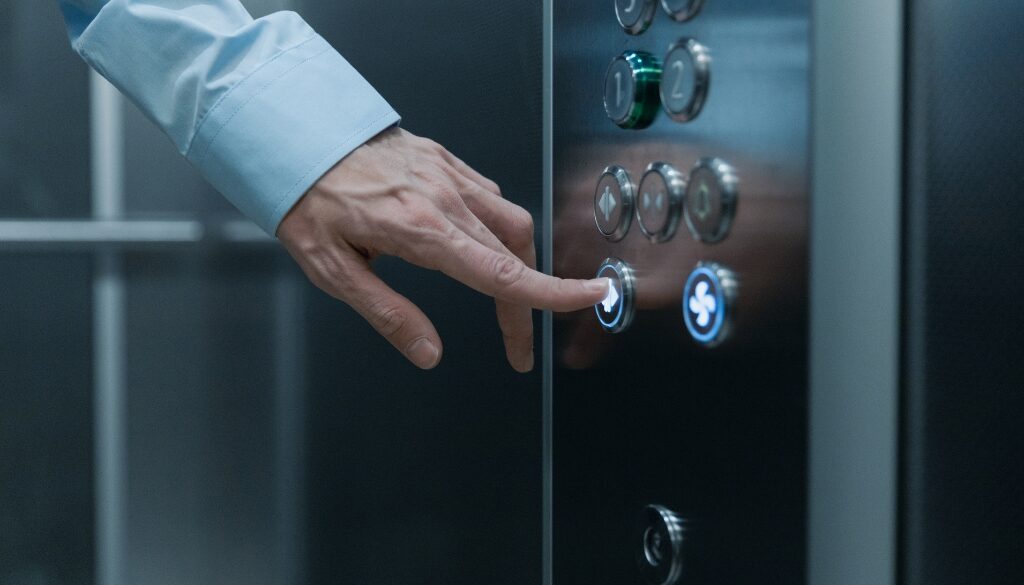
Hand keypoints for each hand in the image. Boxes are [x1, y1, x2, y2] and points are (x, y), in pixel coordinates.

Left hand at [277, 127, 608, 371]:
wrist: (295, 133)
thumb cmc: (307, 200)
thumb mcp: (333, 271)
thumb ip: (388, 314)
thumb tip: (430, 354)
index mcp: (421, 230)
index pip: (501, 272)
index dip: (550, 293)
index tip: (591, 298)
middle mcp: (445, 199)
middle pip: (514, 254)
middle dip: (528, 302)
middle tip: (515, 344)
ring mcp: (448, 175)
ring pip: (511, 221)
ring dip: (520, 262)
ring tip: (505, 296)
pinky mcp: (444, 159)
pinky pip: (489, 195)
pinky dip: (498, 226)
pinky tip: (480, 242)